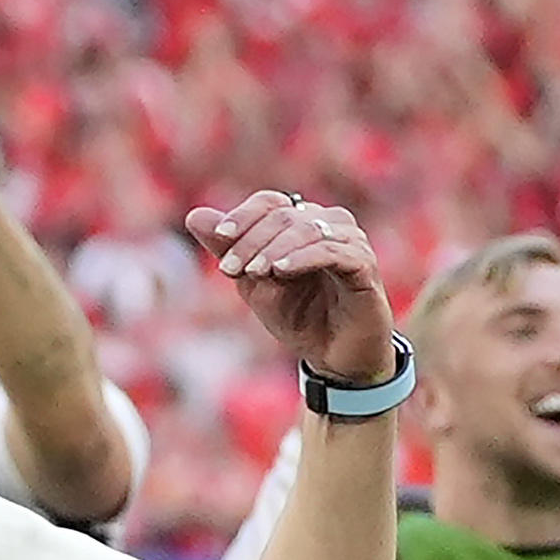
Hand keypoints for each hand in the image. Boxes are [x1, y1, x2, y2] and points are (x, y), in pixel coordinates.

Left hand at [185, 191, 395, 382]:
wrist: (332, 356)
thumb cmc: (297, 316)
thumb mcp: (252, 282)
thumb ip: (227, 250)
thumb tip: (194, 215)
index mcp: (303, 223)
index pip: (270, 202)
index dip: (243, 217)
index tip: (220, 238)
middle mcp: (330, 224)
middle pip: (284, 215)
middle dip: (251, 240)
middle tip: (230, 268)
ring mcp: (352, 242)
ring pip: (308, 228)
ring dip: (274, 249)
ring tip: (254, 272)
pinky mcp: (364, 266)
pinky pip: (333, 251)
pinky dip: (302, 257)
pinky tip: (280, 271)